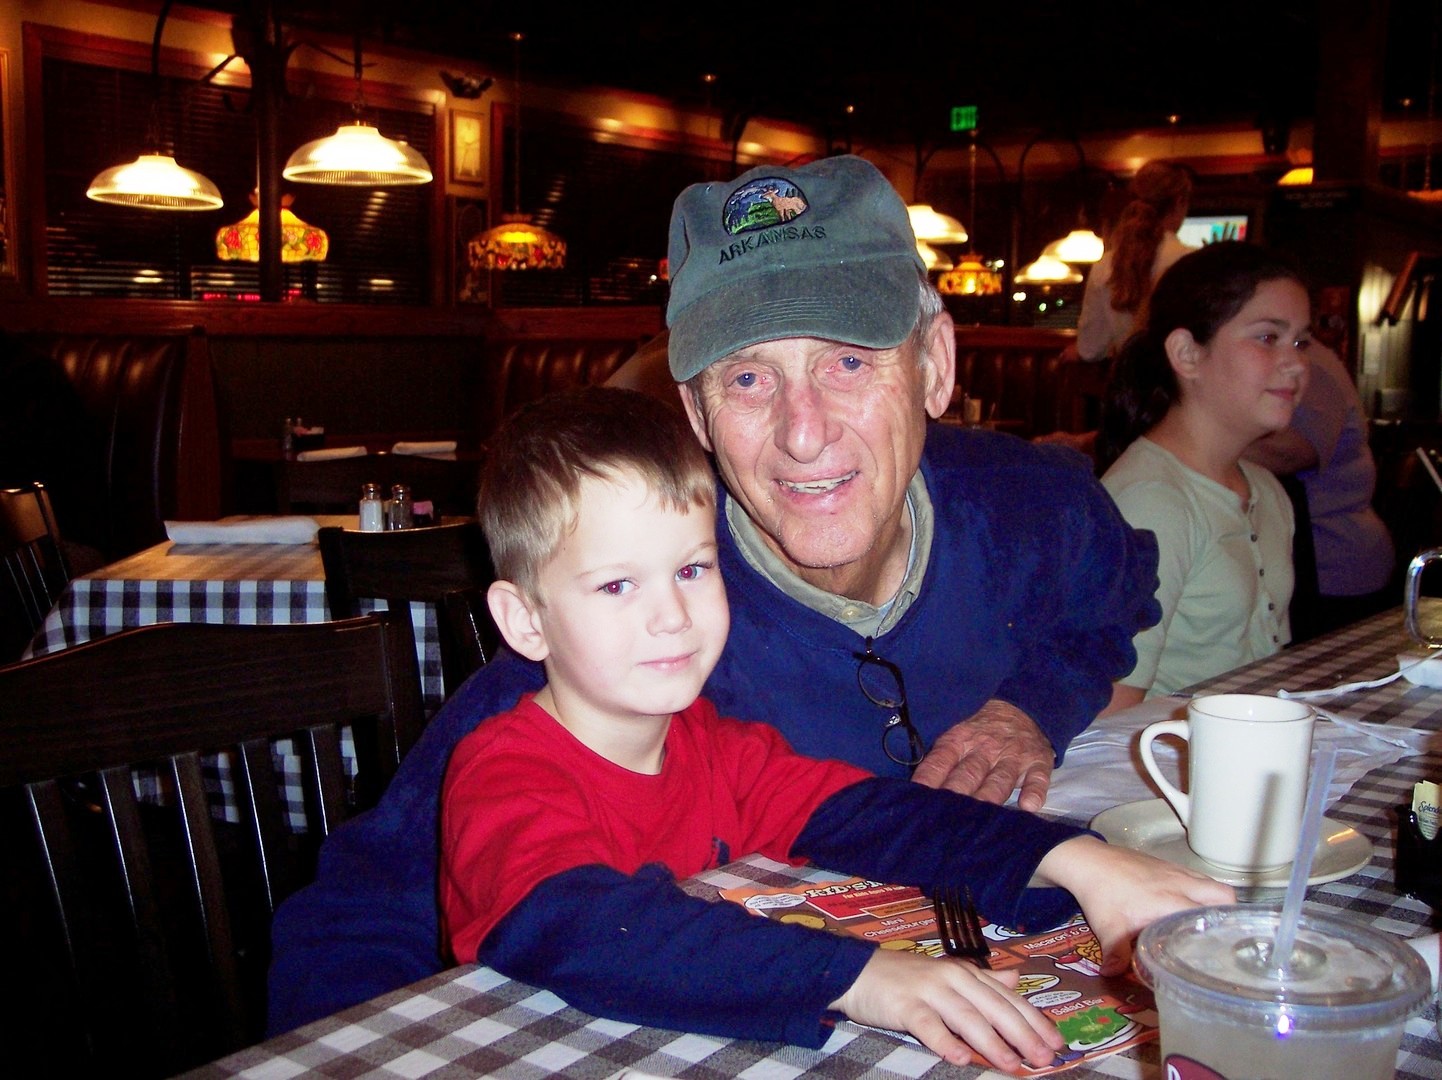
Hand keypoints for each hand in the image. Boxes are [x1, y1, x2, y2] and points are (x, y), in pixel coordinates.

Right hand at [831, 948, 1062, 1069]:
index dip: (1034, 1021)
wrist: (856, 972)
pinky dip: (945, 1042)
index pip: (1008, 998)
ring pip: (967, 1018)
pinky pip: (929, 1026)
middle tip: (1044, 1060)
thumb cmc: (905, 980)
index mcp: (966, 972)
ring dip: (992, 1043)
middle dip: (1023, 1035)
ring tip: (1012, 1065)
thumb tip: (1016, 978)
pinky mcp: (905, 1005)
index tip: (1057, 1043)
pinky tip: (960, 1058)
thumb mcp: (947, 975)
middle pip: (994, 1008)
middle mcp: (952, 978)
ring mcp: (929, 990)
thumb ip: (982, 980)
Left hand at [910, 700, 1054, 810]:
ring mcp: (1013, 756)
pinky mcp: (1037, 762)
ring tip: (982, 817)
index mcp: (960, 740)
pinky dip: (1034, 791)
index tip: (917, 800)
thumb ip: (941, 760)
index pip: (941, 761)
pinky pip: (1037, 778)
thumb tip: (917, 790)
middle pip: (969, 774)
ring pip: (1000, 779)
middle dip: (957, 794)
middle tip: (945, 817)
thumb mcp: (958, 734)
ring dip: (990, 796)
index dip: (929, 779)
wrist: (1023, 706)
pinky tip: (1029, 806)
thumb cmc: (982, 729)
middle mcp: (985, 749)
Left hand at [1035, 836, 1234, 974]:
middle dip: (1230, 915)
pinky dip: (1203, 890)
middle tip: (1222, 936)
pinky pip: (1198, 877)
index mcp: (1171, 902)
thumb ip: (1116, 955)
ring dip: (1217, 901)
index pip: (1211, 915)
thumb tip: (1112, 976)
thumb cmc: (1101, 894)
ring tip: (1212, 923)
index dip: (1224, 932)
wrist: (1088, 860)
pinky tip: (1192, 905)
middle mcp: (1181, 885)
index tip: (1228, 950)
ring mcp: (1177, 871)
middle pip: (1224, 896)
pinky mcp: (1169, 865)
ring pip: (1213, 884)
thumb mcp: (1109, 928)